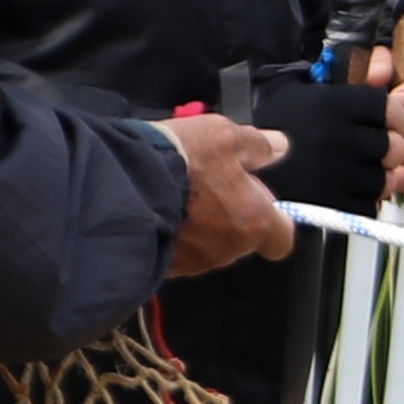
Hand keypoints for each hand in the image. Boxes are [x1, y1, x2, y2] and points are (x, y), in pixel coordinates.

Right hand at [166, 112, 291, 278]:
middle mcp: (227, 249)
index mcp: (253, 221)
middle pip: (241, 238)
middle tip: (210, 184)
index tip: (261, 199)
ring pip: (208, 245)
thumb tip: (278, 147)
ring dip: (200, 225)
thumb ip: (257, 145)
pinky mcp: (163, 266)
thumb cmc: (180, 161)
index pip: (282, 238)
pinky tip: (159, 209)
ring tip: (179, 193)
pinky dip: (173, 235)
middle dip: (231, 214)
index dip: (275, 219)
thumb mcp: (224, 136)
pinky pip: (176, 251)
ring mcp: (194, 262)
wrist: (122, 187)